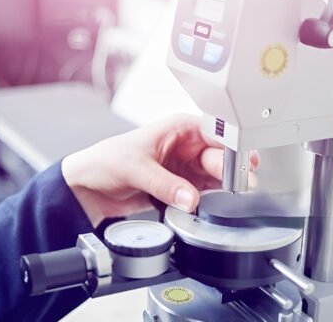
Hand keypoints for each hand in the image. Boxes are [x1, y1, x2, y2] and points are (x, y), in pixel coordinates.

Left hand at [62, 114, 258, 226]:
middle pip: (220, 157)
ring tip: (227, 197)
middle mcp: (187, 146)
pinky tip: (210, 205)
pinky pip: (204, 194)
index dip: (232, 145)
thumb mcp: (136, 168)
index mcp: (179, 128)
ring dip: (221, 187)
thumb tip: (191, 197)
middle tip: (237, 184)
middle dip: (229, 170)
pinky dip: (209, 201)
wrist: (88, 188)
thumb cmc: (105, 162)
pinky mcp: (182, 188)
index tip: (244, 160)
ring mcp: (186, 168)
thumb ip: (165, 184)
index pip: (215, 132)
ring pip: (216, 177)